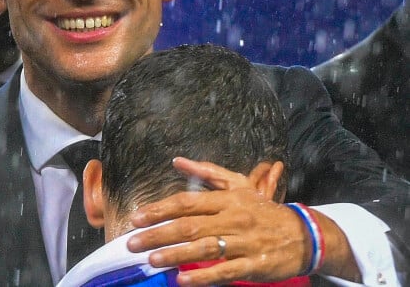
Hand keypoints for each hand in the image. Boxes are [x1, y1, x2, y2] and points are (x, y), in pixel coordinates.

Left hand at [127, 157, 357, 285]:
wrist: (303, 234)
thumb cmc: (263, 208)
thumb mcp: (238, 185)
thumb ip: (207, 172)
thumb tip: (177, 160)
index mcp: (227, 198)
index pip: (187, 202)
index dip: (161, 209)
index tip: (138, 217)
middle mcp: (232, 218)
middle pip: (190, 226)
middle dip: (158, 234)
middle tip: (133, 242)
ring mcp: (243, 243)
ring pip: (204, 248)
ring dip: (176, 255)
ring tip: (152, 260)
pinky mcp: (254, 265)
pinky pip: (225, 271)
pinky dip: (203, 276)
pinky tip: (183, 280)